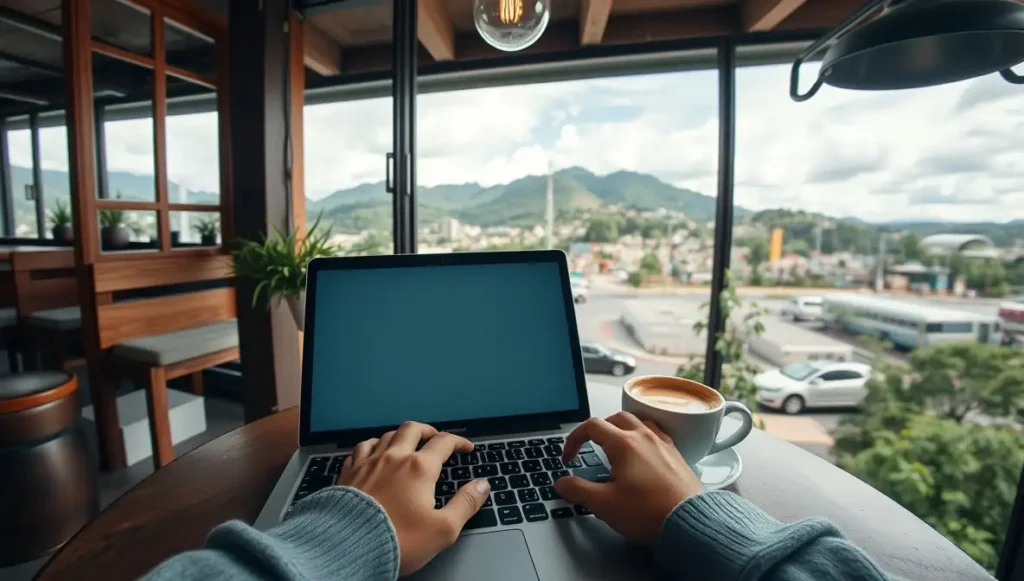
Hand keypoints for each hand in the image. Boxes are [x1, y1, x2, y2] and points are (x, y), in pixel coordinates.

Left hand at [338, 422, 490, 575]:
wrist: (348, 547)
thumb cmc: (398, 540)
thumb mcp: (443, 528)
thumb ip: (466, 504)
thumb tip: (482, 485)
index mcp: (419, 468)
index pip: (444, 442)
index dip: (459, 442)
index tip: (466, 448)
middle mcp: (394, 458)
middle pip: (413, 429)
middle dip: (428, 430)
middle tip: (436, 438)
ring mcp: (368, 463)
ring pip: (387, 435)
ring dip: (401, 436)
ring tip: (407, 444)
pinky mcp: (349, 473)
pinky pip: (361, 448)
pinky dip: (373, 446)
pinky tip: (374, 453)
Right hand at [554, 412, 703, 544]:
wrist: (689, 522)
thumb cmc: (648, 512)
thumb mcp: (604, 504)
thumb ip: (578, 490)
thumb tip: (562, 483)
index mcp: (624, 444)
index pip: (592, 426)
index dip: (574, 439)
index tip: (569, 457)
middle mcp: (644, 437)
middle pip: (617, 417)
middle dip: (599, 428)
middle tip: (591, 445)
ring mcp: (663, 444)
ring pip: (640, 422)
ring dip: (623, 428)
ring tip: (616, 444)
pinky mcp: (676, 455)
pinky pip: (657, 434)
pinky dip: (644, 437)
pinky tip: (643, 454)